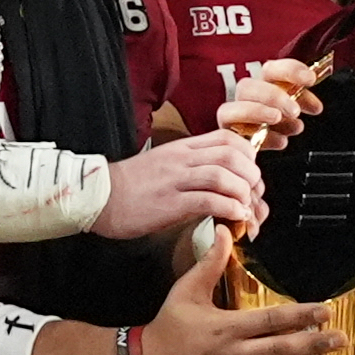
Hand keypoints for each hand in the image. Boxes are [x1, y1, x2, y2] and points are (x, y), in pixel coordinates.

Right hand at [102, 132, 266, 239]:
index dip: (248, 152)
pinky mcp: (169, 203)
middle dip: (251, 173)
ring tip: (246, 205)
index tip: (251, 170)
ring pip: (222, 175)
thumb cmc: (133, 185)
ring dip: (242, 191)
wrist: (99, 197)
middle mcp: (181, 159)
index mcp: (182, 148)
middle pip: (230, 154)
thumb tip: (221, 173)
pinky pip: (207, 200)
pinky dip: (228, 208)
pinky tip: (234, 217)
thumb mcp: (165, 164)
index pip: (226, 137)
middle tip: (254, 190)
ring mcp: (175, 180)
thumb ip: (191, 164)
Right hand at [147, 232, 336, 354]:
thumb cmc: (168, 327)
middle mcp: (233, 354)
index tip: (327, 311)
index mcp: (227, 326)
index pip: (272, 319)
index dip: (301, 315)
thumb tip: (223, 230)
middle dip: (314, 344)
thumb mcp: (186, 291)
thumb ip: (210, 263)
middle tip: (342, 340)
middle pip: (280, 348)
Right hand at [215, 59, 321, 148]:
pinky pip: (234, 136)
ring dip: (259, 112)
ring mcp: (233, 118)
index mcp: (262, 84)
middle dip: (272, 96)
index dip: (290, 70)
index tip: (310, 79)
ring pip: (231, 108)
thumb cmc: (281, 125)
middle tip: (295, 111)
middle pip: (247, 87)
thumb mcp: (294, 110)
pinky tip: (281, 141)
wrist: (257, 150)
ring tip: (282, 122)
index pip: (271, 69)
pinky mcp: (228, 138)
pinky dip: (262, 138)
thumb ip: (300, 101)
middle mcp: (245, 99)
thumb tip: (315, 105)